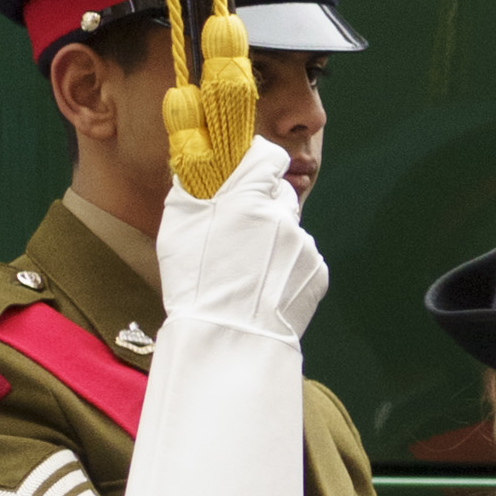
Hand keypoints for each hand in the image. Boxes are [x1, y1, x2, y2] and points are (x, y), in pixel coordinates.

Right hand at [151, 127, 328, 352]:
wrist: (228, 339)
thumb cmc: (195, 281)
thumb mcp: (177, 224)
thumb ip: (193, 186)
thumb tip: (197, 164)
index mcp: (248, 198)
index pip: (269, 156)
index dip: (258, 162)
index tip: (247, 171)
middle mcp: (282, 215)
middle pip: (279, 195)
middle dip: (263, 205)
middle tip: (240, 232)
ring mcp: (303, 245)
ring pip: (291, 229)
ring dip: (275, 240)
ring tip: (250, 269)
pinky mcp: (317, 270)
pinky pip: (302, 258)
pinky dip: (287, 266)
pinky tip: (265, 286)